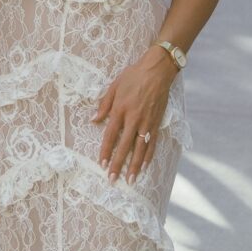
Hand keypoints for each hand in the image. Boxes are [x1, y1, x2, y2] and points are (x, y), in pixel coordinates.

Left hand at [94, 48, 175, 181]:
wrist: (157, 70)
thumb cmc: (133, 75)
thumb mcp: (114, 86)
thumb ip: (104, 104)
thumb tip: (93, 120)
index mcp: (120, 109)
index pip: (111, 135)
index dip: (106, 151)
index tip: (102, 164)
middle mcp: (133, 118)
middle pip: (124, 146)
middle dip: (118, 164)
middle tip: (113, 179)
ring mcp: (146, 122)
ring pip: (140, 148)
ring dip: (134, 166)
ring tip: (130, 180)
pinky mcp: (157, 122)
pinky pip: (153, 143)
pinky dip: (148, 156)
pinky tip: (144, 167)